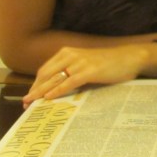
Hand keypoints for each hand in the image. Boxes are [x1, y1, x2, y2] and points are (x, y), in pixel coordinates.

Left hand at [22, 44, 154, 105]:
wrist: (129, 57)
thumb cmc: (108, 63)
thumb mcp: (85, 64)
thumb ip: (71, 71)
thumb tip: (56, 88)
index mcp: (67, 52)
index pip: (45, 70)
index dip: (35, 84)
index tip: (29, 96)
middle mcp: (70, 55)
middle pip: (46, 75)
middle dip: (34, 89)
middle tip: (26, 103)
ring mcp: (80, 62)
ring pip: (54, 79)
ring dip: (41, 92)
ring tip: (32, 103)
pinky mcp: (89, 71)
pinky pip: (69, 82)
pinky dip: (57, 91)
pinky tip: (49, 98)